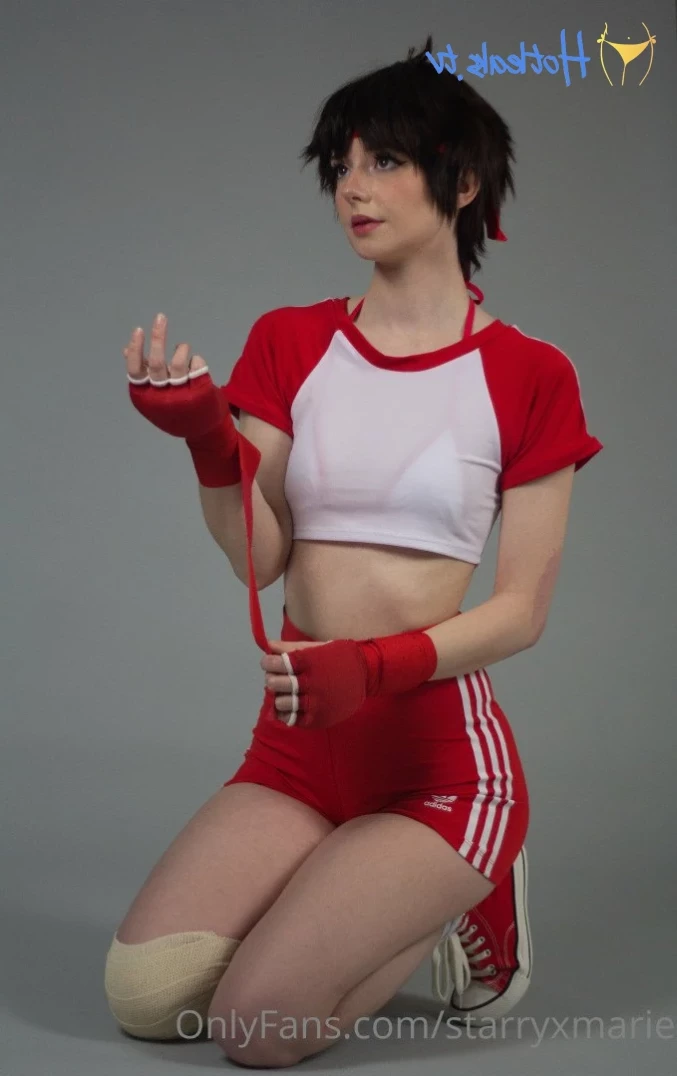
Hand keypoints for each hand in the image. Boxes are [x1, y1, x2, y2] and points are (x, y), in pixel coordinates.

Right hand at [123, 313, 227, 438]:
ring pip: (179, 363)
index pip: (135, 370)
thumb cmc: (173, 408)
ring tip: (181, 347)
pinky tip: (194, 363)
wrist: (202, 430)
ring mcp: (182, 395)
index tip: (138, 330)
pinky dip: (195, 359)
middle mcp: (162, 397)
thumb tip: (126, 349)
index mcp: (145, 397)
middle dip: (158, 337)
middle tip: (160, 318)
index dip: (136, 350)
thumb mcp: (153, 395)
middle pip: (157, 363)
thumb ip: (143, 373)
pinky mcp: (201, 392)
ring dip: (181, 349)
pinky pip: (197, 365)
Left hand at [260, 638, 369, 728]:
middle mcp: (312, 682)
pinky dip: (287, 714)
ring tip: (287, 694)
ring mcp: (315, 702)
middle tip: (278, 678)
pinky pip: (292, 720)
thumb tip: (267, 645)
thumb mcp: (316, 647)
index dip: (268, 662)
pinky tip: (291, 707)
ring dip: (279, 697)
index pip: (276, 663)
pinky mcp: (318, 718)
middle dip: (272, 679)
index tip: (269, 662)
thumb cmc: (338, 657)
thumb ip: (291, 647)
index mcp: (309, 661)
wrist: (367, 674)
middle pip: (275, 683)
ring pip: (281, 703)